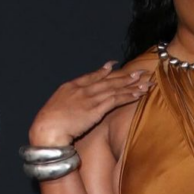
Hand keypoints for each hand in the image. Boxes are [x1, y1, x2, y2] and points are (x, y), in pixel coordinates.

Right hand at [29, 61, 154, 144]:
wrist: (47, 128)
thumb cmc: (49, 123)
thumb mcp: (56, 106)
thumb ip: (67, 100)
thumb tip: (72, 103)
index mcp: (71, 86)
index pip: (92, 76)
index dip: (105, 71)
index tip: (115, 66)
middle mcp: (83, 89)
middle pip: (108, 80)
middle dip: (125, 76)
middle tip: (140, 71)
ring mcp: (90, 98)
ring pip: (115, 89)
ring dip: (132, 85)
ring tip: (145, 82)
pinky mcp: (96, 109)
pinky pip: (116, 100)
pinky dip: (128, 96)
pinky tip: (138, 94)